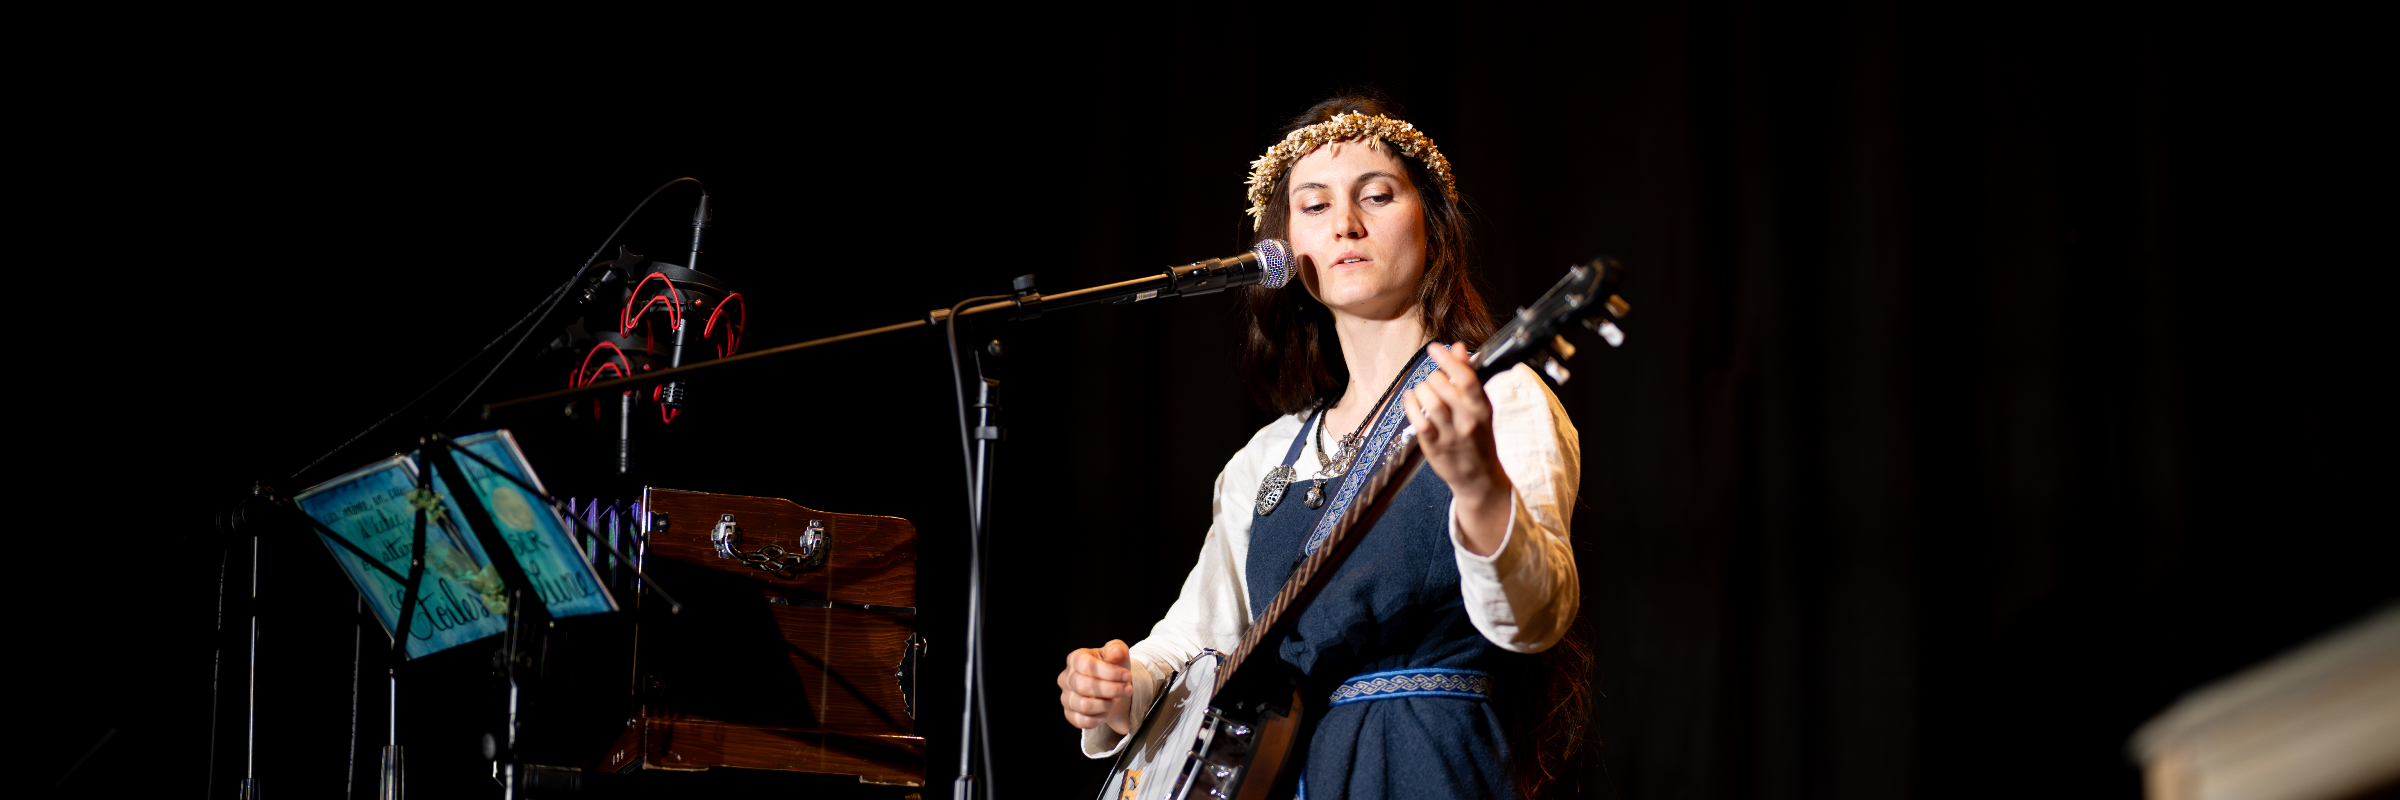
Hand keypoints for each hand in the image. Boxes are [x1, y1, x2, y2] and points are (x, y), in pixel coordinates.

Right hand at [1058, 639, 1134, 733]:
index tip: (1128, 676)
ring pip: (1084, 706)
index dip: (1110, 672)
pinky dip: (1100, 718)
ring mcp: (1066, 697)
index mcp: (1075, 659)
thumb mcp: (1118, 654)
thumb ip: (1117, 650)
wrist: (1112, 687)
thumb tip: (1115, 652)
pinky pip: (1083, 721)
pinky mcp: (1070, 714)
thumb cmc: (1112, 667)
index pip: (1087, 666)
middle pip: (1084, 686)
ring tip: (1117, 700)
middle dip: (1111, 690)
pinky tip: (1108, 710)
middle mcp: (1066, 678)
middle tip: (1128, 690)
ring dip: (1106, 705)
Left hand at [1402, 343, 1512, 554]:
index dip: (1448, 360)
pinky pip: (1419, 422)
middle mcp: (1468, 421)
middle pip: (1444, 388)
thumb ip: (1467, 377)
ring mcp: (1451, 435)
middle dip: (1433, 378)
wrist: (1479, 478)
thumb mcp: (1479, 407)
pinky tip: (1410, 399)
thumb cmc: (1478, 438)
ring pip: (1430, 403)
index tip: (1434, 348)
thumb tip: (1459, 348)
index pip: (1466, 378)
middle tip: (1432, 381)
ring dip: (1421, 391)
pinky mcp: (1434, 447)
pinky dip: (1411, 406)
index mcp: (1482, 408)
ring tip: (1421, 391)